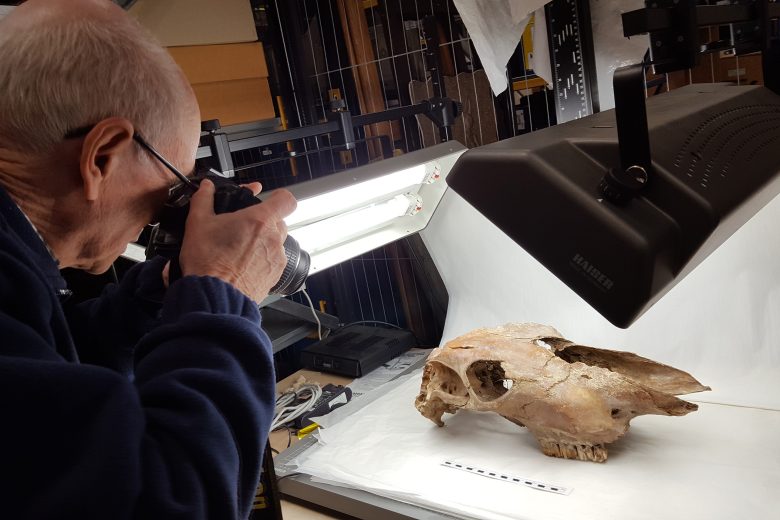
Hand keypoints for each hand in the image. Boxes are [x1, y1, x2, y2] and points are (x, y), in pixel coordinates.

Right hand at [178, 179, 296, 301]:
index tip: (270, 199)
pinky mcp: (275, 276)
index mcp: (260, 220)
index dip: (279, 197)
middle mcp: (273, 238)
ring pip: (276, 243)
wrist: (215, 296)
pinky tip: (243, 265)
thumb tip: (207, 188)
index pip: (286, 200)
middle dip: (263, 222)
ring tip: (240, 249)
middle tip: (243, 227)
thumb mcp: (198, 224)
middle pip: (279, 222)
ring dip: (263, 242)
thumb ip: (204, 200)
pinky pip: (274, 262)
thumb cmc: (209, 262)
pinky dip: (262, 261)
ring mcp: (277, 259)